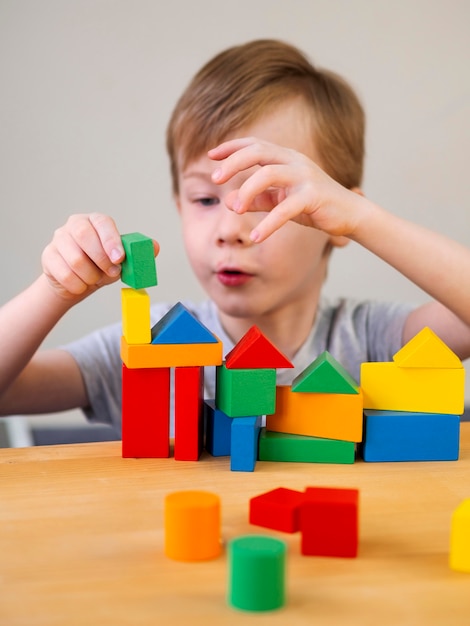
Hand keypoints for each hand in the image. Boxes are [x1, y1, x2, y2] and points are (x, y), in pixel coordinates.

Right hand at [41, 213, 158, 301]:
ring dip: (90, 276)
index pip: (102, 223)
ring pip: (75, 259)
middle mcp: (74, 225)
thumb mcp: (120, 261)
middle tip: (111, 273)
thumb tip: (154, 247)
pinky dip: (78, 285)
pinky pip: (65, 275)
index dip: (111, 240)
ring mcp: (59, 239)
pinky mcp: (48, 256)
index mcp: (95, 221)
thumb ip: (137, 253)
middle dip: (101, 259)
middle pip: (84, 236)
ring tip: (94, 279)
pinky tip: (81, 284)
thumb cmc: (100, 267)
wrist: (76, 282)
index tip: (119, 258)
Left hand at [209, 137, 361, 242]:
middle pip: (258, 151)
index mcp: (286, 158)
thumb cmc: (313, 205)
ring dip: (246, 191)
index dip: (232, 147)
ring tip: (233, 211)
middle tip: (215, 179)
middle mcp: (295, 161)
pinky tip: (256, 237)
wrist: (350, 215)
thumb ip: (258, 199)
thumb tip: (229, 202)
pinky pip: (285, 208)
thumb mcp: (281, 200)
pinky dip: (268, 223)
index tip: (211, 155)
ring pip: (268, 174)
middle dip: (233, 163)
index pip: (255, 144)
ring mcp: (305, 176)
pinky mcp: (313, 196)